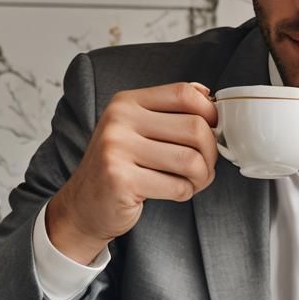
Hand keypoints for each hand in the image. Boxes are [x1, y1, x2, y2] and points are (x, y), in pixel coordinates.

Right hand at [47, 81, 218, 262]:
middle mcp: (119, 121)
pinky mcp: (121, 180)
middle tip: (205, 166)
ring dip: (202, 176)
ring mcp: (116, 150)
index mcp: (126, 102)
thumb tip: (210, 97)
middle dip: (211, 152)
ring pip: (191, 160)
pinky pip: (178, 186)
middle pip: (195, 127)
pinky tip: (175, 192)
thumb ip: (170, 111)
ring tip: (194, 181)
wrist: (84, 206)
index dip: (210, 112)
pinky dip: (186, 193)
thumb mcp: (138, 130)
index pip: (183, 93)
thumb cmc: (121, 167)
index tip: (214, 129)